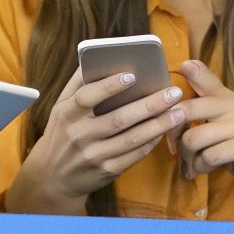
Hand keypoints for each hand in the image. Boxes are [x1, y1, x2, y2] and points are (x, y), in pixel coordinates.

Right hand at [12, 67, 188, 210]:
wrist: (53, 177)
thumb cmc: (62, 133)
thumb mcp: (60, 108)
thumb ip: (78, 83)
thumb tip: (95, 56)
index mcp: (67, 114)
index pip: (87, 97)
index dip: (109, 86)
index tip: (132, 74)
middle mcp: (79, 135)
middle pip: (118, 119)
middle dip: (149, 105)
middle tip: (173, 92)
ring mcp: (93, 155)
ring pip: (131, 139)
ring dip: (158, 125)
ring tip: (179, 111)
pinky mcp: (106, 171)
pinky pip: (134, 156)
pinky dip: (151, 142)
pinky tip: (166, 130)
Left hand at [173, 61, 233, 193]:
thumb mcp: (219, 124)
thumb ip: (199, 112)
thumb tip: (169, 103)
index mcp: (226, 97)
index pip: (206, 79)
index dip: (193, 72)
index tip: (183, 65)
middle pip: (188, 110)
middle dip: (174, 135)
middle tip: (174, 149)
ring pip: (194, 138)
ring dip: (188, 158)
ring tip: (192, 165)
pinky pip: (210, 156)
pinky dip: (201, 167)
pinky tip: (204, 170)